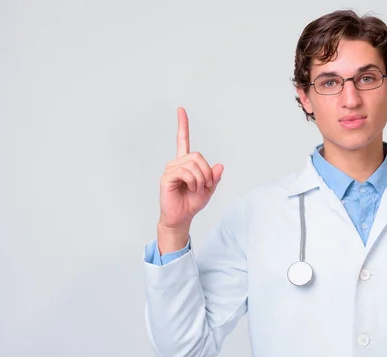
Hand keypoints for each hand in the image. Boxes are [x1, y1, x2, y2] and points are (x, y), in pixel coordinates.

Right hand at [158, 108, 223, 229]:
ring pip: (193, 164)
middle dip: (206, 172)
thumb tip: (220, 165)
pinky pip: (184, 172)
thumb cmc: (192, 202)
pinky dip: (192, 181)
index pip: (183, 140)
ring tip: (196, 189)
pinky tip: (189, 188)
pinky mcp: (166, 177)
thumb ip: (214, 177)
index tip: (180, 110)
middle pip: (198, 156)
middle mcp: (177, 163)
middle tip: (204, 185)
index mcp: (186, 164)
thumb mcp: (209, 189)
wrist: (182, 217)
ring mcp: (171, 169)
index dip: (183, 125)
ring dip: (200, 179)